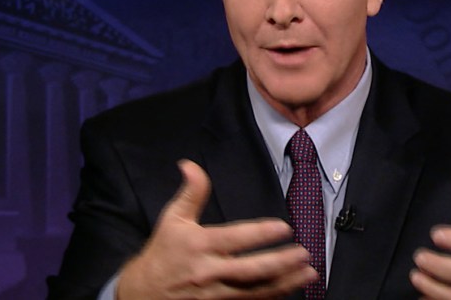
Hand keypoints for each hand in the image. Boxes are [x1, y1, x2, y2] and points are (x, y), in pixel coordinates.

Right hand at [117, 160, 316, 298]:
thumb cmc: (162, 253)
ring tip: (308, 273)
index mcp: (199, 245)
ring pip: (255, 290)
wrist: (142, 294)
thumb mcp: (172, 219)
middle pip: (249, 270)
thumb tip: (190, 164)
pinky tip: (291, 288)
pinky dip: (271, 296)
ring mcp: (215, 294)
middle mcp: (209, 272)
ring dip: (285, 283)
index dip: (260, 234)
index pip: (234, 239)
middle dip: (280, 263)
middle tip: (304, 254)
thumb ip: (190, 192)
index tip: (283, 227)